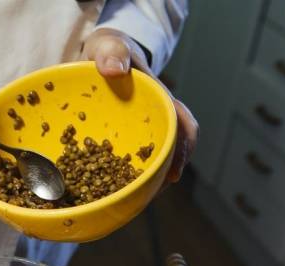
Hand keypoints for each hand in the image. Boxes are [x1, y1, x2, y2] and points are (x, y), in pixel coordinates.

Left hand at [83, 28, 197, 183]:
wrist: (101, 57)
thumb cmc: (109, 51)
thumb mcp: (109, 44)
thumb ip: (111, 51)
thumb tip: (113, 69)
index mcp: (161, 99)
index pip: (183, 125)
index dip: (183, 149)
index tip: (173, 173)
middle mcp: (157, 120)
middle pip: (173, 151)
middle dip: (163, 176)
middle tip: (147, 198)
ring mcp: (142, 134)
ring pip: (152, 162)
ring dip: (145, 181)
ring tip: (130, 202)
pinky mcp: (124, 143)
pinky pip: (128, 164)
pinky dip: (122, 179)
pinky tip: (110, 193)